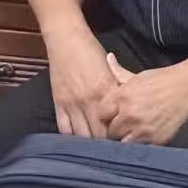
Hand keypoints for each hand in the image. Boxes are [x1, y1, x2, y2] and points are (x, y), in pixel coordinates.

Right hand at [46, 21, 119, 137]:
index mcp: (105, 91)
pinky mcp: (58, 102)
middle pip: (98, 134)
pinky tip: (78, 139)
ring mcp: (71, 103)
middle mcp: (88, 100)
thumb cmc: (90, 51)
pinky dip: (71, 136)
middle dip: (106, 144)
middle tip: (111, 149)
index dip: (120, 136)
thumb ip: (118, 89)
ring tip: (96, 147)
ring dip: (89, 143)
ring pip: (81, 135)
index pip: (114, 124)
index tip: (124, 141)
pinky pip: (64, 128)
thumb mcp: (109, 70)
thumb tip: (129, 108)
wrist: (65, 39)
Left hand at [105, 50, 187, 144]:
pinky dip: (141, 144)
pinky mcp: (157, 139)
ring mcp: (143, 128)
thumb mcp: (136, 75)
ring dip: (125, 139)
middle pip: (110, 131)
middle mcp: (130, 114)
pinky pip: (141, 148)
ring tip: (131, 132)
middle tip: (120, 125)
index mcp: (122, 97)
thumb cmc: (162, 80)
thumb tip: (108, 58)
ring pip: (123, 143)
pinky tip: (143, 136)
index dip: (104, 115)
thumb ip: (117, 70)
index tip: (109, 116)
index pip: (101, 114)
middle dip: (114, 128)